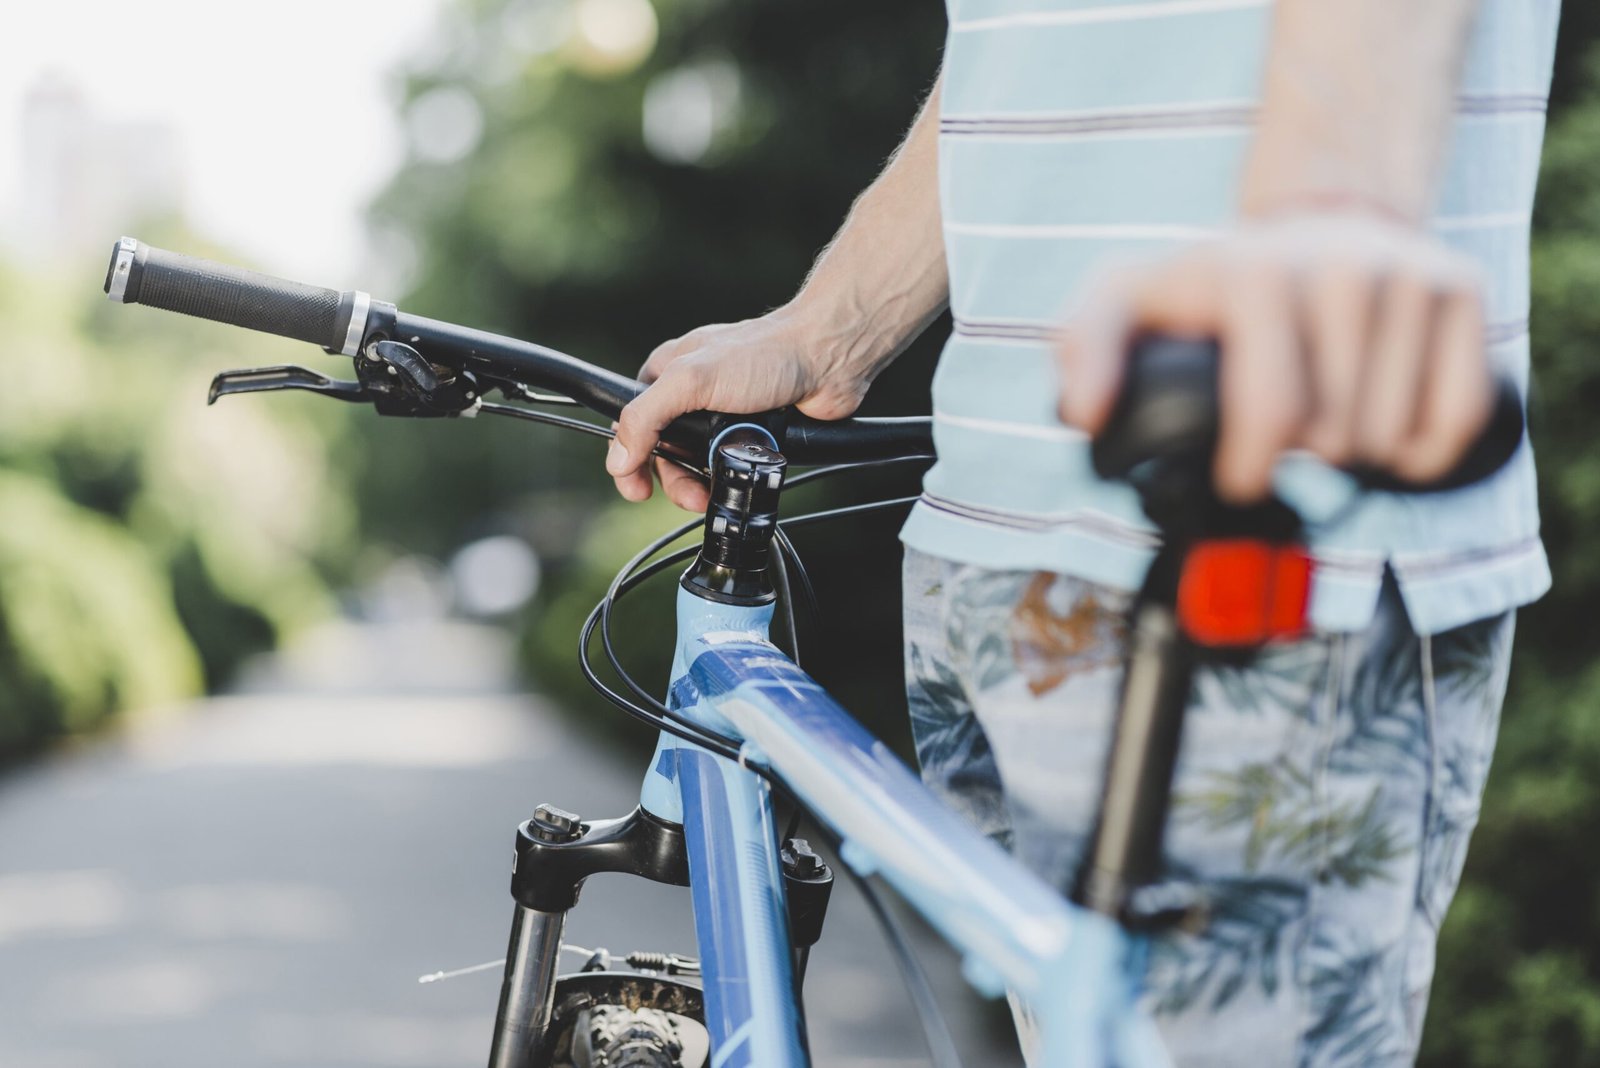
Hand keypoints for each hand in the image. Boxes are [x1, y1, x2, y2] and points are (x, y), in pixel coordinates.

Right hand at [607, 306, 872, 510]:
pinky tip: (741, 476)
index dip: (630, 460)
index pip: (632, 425)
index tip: (637, 488)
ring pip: (698, 465)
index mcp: (667, 375)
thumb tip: (618, 458)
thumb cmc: (765, 354)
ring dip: (702, 483)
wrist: (827, 359)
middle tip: (690, 496)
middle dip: (674, 480)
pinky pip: (731, 467)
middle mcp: (691, 396)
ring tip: (714, 491)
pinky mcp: (751, 434)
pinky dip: (732, 477)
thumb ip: (646, 417)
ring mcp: (722, 417)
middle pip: (665, 453)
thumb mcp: (691, 380)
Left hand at [1055, 212, 1492, 501]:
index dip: (1252, 468)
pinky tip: (1389, 428)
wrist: (1316, 218)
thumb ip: (1088, 348)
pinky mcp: (1463, 291)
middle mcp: (1343, 269)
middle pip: (1334, 438)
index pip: (1273, 415)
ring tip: (1329, 415)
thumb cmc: (1214, 281)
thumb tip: (1086, 414)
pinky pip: (1458, 419)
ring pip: (1392, 438)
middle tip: (1286, 426)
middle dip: (1303, 454)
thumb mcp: (1131, 299)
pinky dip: (1424, 449)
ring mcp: (1410, 277)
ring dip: (1358, 453)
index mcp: (1258, 277)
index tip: (1240, 476)